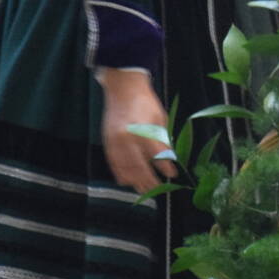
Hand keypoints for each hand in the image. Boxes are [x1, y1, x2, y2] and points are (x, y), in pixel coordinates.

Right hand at [98, 69, 179, 193]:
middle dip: (148, 179)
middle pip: (137, 165)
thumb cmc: (145, 102)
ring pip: (123, 167)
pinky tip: (126, 181)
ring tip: (143, 190)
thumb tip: (169, 158)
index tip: (172, 174)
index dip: (164, 166)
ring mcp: (113, 140)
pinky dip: (120, 173)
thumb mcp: (160, 118)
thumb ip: (162, 139)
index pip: (155, 154)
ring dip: (134, 180)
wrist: (123, 88)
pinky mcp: (106, 141)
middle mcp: (125, 137)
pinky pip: (112, 162)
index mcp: (141, 129)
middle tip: (157, 189)